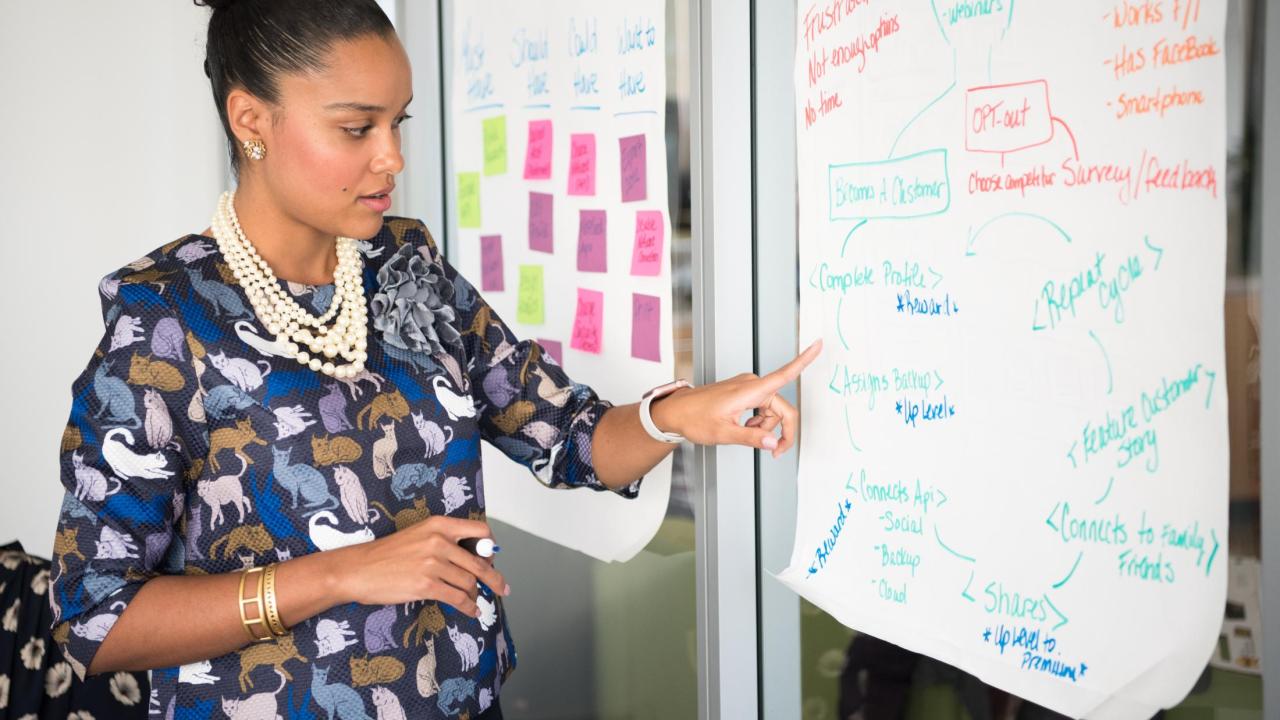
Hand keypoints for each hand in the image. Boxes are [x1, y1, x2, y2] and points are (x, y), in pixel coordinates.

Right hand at [334, 516, 508, 617]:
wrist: (359, 569)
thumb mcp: (419, 535)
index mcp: (439, 525)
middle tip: (502, 588)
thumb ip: (445, 542)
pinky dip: (469, 607)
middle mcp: (439, 541)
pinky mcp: (427, 585)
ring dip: (476, 595)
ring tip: (475, 601)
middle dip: (494, 578)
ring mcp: (433, 564)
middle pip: (480, 561)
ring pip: (470, 582)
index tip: (492, 559)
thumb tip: (472, 558)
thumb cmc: (386, 555)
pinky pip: (458, 598)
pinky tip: (471, 611)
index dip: (491, 548)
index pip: (480, 532)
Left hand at [652, 339, 822, 457]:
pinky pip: (762, 408)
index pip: (784, 374)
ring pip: (772, 411)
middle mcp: (752, 384)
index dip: (804, 360)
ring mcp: (747, 387)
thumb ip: (752, 438)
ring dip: (766, 427)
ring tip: (745, 435)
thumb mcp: (724, 433)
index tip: (819, 345)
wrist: (676, 412)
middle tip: (774, 452)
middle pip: (782, 408)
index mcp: (750, 390)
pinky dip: (759, 421)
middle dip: (781, 430)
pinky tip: (744, 427)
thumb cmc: (694, 418)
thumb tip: (774, 443)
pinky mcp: (743, 392)